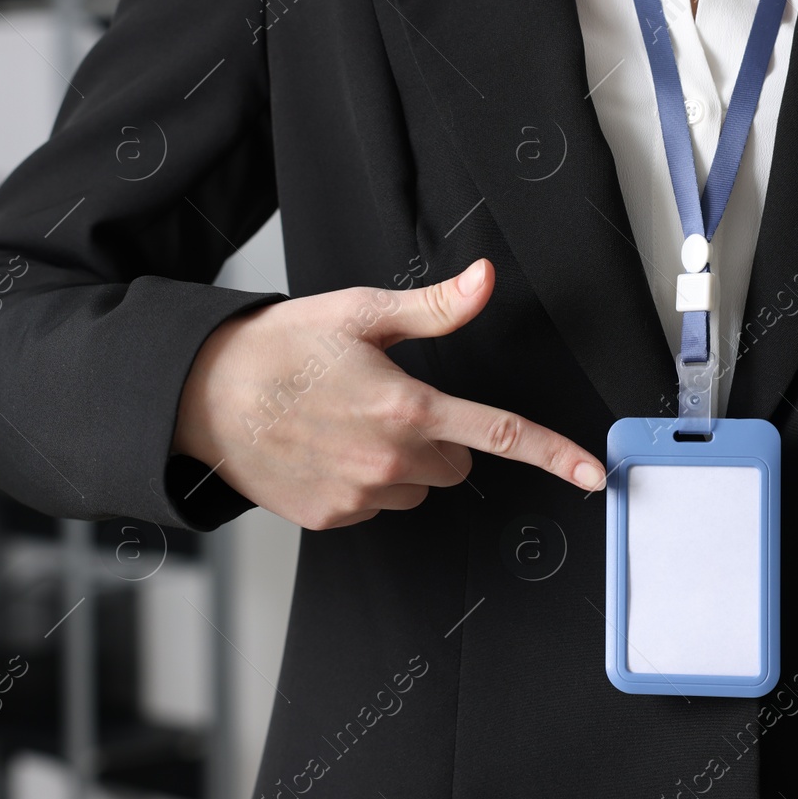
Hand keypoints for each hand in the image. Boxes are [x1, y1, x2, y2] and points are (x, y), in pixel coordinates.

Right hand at [173, 258, 605, 528]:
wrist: (203, 397)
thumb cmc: (278, 349)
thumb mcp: (358, 314)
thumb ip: (434, 308)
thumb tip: (485, 280)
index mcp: (407, 407)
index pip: (500, 434)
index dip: (555, 454)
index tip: (594, 475)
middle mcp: (390, 460)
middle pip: (455, 460)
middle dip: (437, 435)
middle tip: (386, 402)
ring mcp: (360, 495)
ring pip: (416, 486)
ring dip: (399, 462)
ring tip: (345, 424)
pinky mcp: (332, 518)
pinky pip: (374, 505)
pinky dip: (361, 482)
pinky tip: (324, 450)